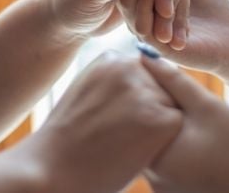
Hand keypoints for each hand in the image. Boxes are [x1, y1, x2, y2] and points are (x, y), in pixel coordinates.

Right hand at [31, 52, 182, 192]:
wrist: (53, 169)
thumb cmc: (69, 138)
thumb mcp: (87, 92)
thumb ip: (113, 80)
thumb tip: (147, 71)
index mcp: (111, 59)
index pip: (142, 73)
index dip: (132, 101)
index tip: (111, 117)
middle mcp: (130, 66)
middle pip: (159, 86)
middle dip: (148, 108)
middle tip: (117, 131)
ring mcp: (146, 91)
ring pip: (169, 104)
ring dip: (155, 123)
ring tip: (123, 139)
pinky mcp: (162, 117)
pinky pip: (175, 123)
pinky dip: (161, 139)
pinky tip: (133, 148)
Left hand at [141, 57, 228, 192]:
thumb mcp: (208, 107)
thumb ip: (173, 80)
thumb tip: (143, 55)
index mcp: (157, 158)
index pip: (138, 116)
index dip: (152, 93)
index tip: (176, 88)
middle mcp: (155, 181)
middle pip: (145, 136)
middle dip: (159, 113)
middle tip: (189, 105)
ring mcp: (165, 192)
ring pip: (158, 150)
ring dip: (169, 133)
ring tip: (200, 125)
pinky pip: (169, 168)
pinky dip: (179, 152)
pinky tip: (204, 145)